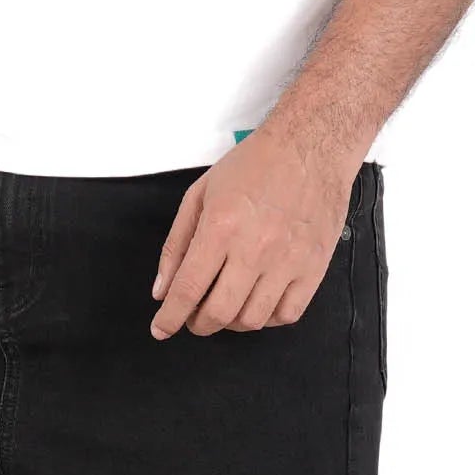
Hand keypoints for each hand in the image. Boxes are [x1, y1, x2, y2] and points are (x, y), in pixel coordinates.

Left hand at [150, 126, 357, 339]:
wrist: (311, 145)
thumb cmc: (254, 165)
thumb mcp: (200, 194)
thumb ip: (176, 244)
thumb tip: (161, 291)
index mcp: (221, 228)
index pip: (188, 290)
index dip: (170, 318)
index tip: (160, 329)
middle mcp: (254, 249)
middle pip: (219, 314)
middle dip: (198, 324)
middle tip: (194, 317)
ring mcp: (288, 261)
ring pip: (252, 320)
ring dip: (231, 323)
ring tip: (226, 306)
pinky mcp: (313, 267)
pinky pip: (287, 315)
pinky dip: (267, 319)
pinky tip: (258, 302)